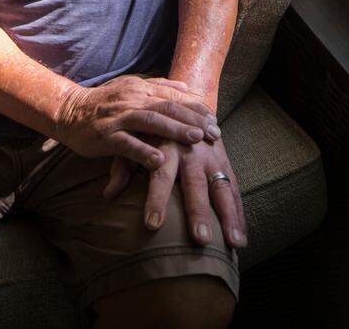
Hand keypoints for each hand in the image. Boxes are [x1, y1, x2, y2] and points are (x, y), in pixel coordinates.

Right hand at [53, 75, 221, 169]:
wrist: (69, 111)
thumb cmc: (104, 103)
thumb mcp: (131, 87)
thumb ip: (158, 87)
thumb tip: (187, 87)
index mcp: (140, 88)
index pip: (174, 97)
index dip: (196, 109)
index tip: (214, 121)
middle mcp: (131, 99)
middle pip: (167, 107)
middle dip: (192, 120)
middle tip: (213, 133)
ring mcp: (117, 117)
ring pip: (150, 121)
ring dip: (175, 130)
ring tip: (195, 139)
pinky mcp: (104, 136)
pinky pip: (126, 144)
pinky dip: (143, 151)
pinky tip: (159, 160)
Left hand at [102, 133, 247, 249]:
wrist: (184, 105)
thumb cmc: (153, 130)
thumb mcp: (135, 142)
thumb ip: (122, 166)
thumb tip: (108, 194)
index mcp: (167, 148)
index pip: (160, 176)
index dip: (156, 199)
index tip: (152, 225)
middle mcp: (192, 153)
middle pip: (196, 185)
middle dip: (199, 212)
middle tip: (201, 239)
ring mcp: (212, 157)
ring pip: (222, 188)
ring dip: (229, 216)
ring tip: (234, 243)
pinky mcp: (225, 162)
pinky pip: (234, 189)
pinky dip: (239, 213)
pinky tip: (241, 237)